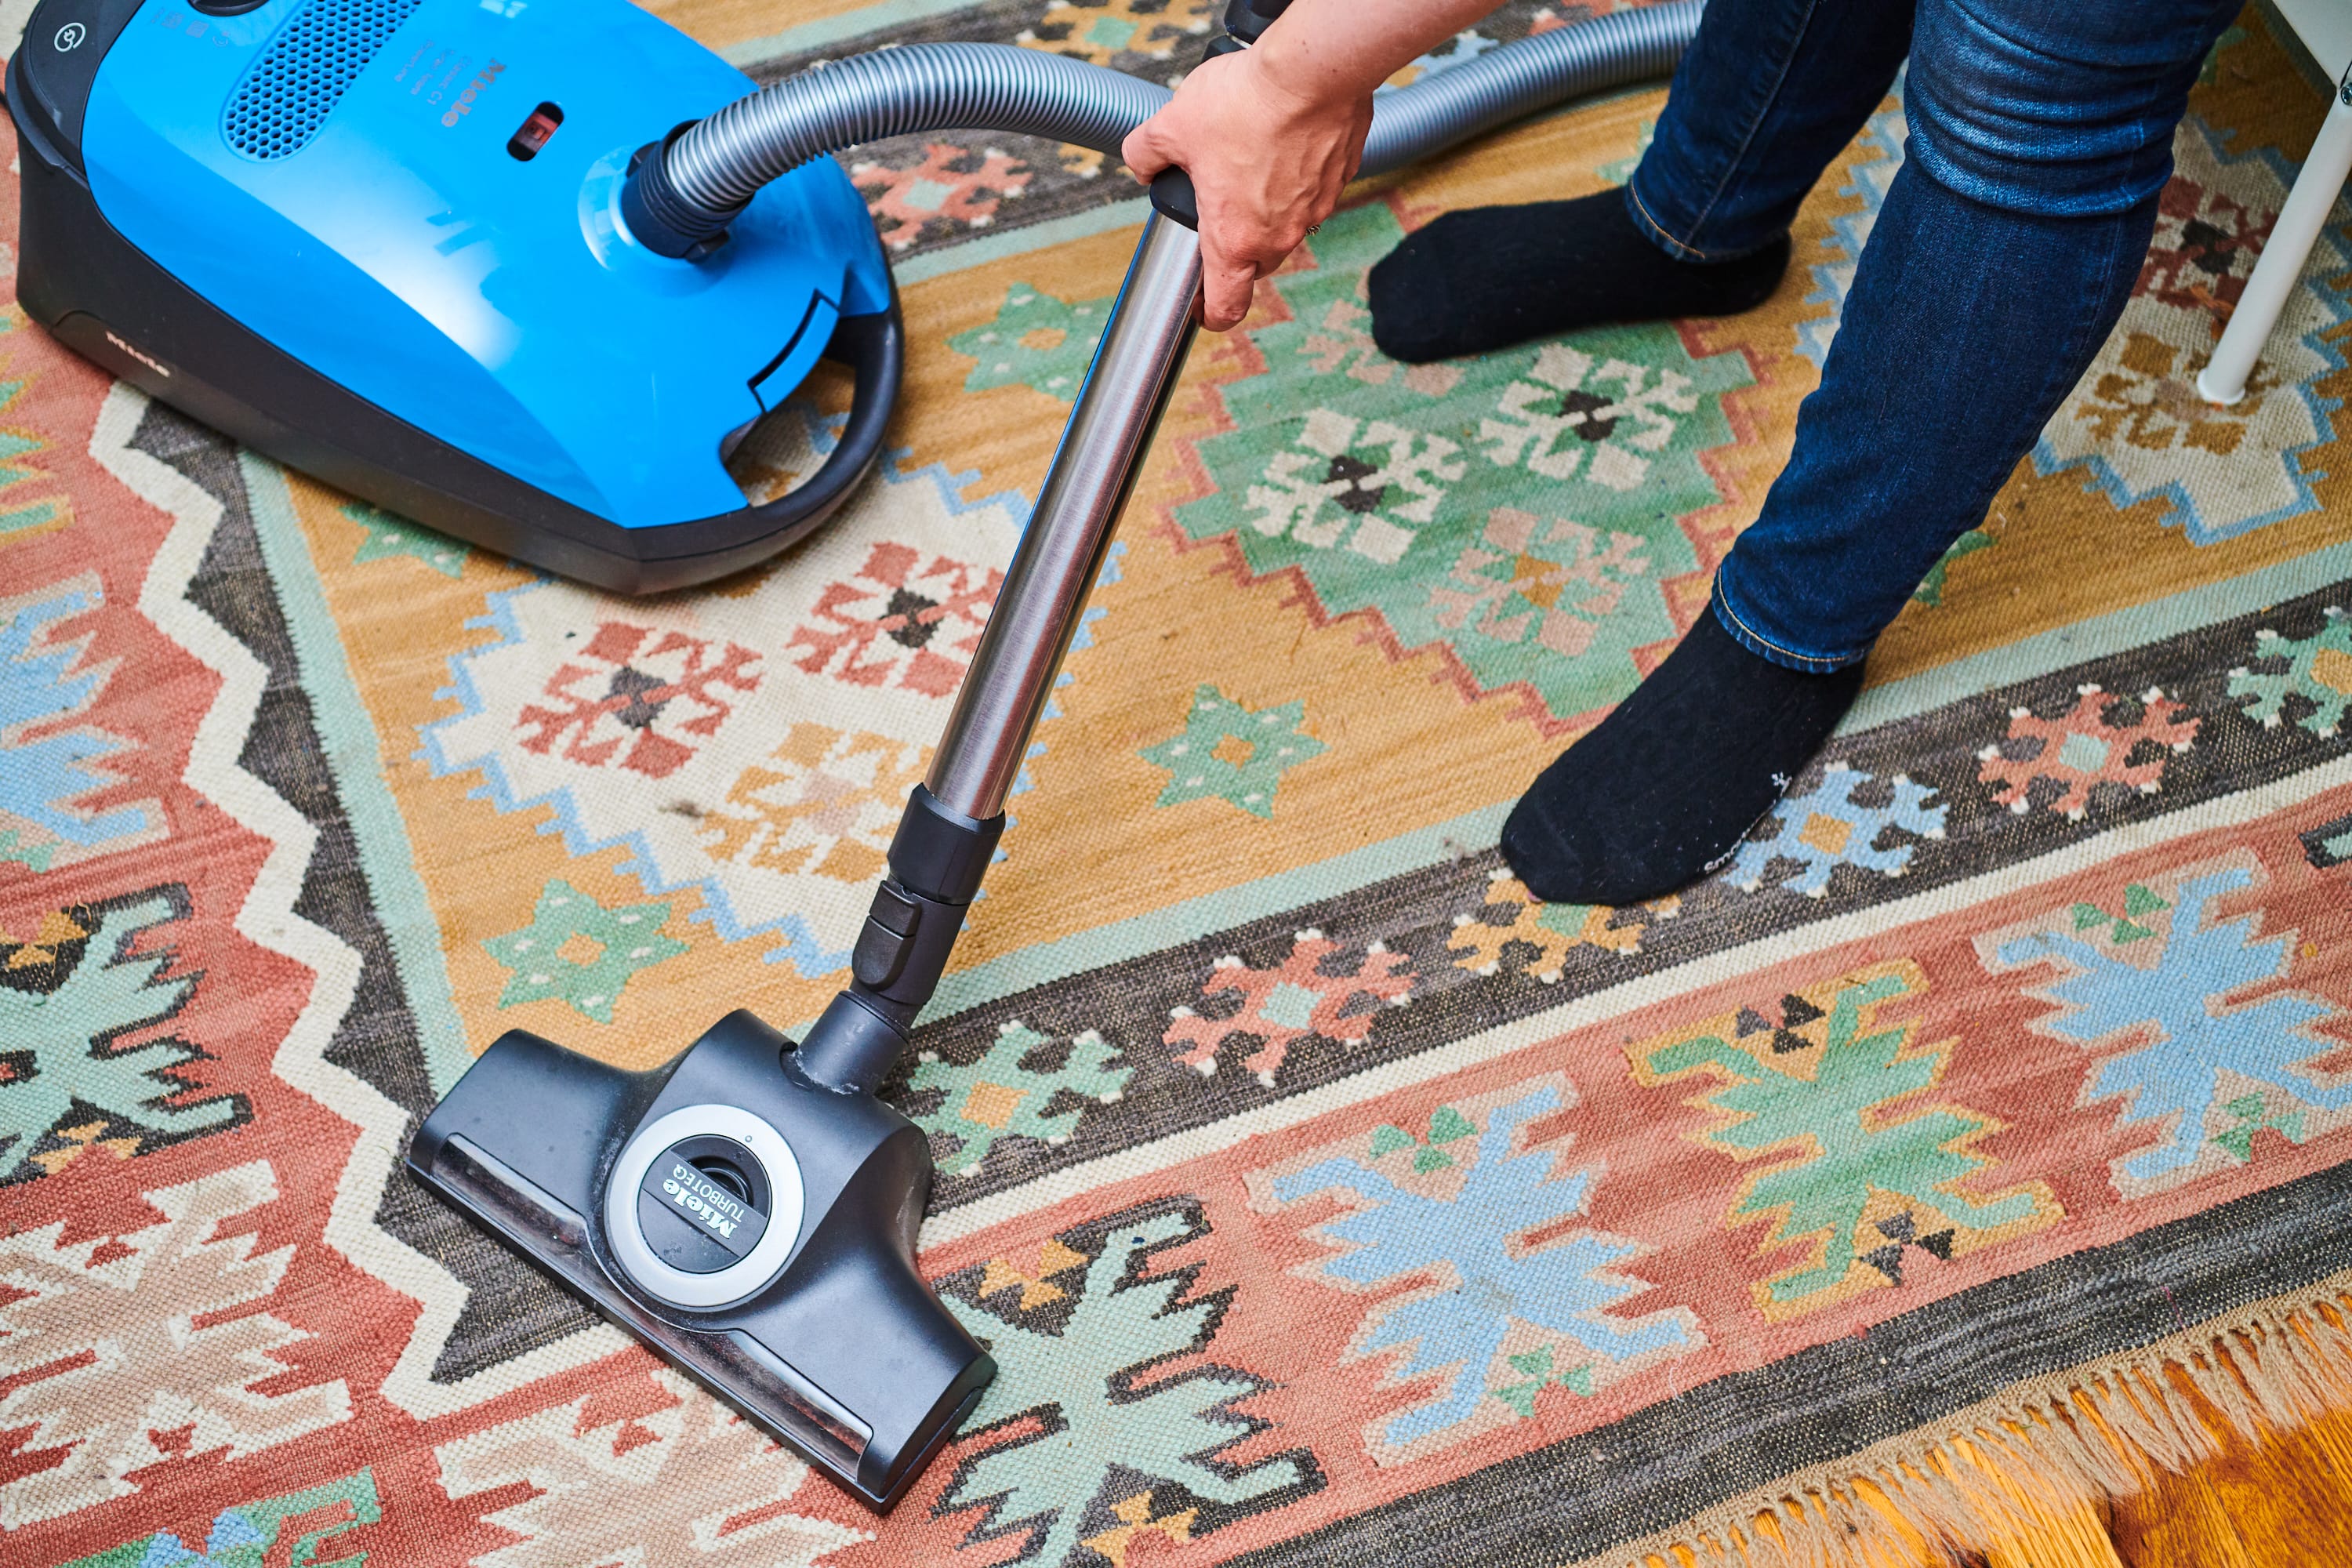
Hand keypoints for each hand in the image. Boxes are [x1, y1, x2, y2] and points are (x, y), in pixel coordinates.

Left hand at [1122, 47, 1372, 330]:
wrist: (1312, 70)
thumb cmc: (1246, 103)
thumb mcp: (1172, 125)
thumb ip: (1145, 153)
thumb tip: (1141, 163)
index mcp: (1235, 239)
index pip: (1227, 307)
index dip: (1210, 314)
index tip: (1200, 306)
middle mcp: (1279, 235)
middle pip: (1255, 266)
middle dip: (1234, 249)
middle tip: (1216, 211)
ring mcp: (1315, 210)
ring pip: (1285, 228)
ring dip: (1266, 211)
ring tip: (1247, 163)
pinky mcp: (1339, 179)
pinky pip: (1311, 193)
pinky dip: (1294, 179)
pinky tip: (1279, 142)